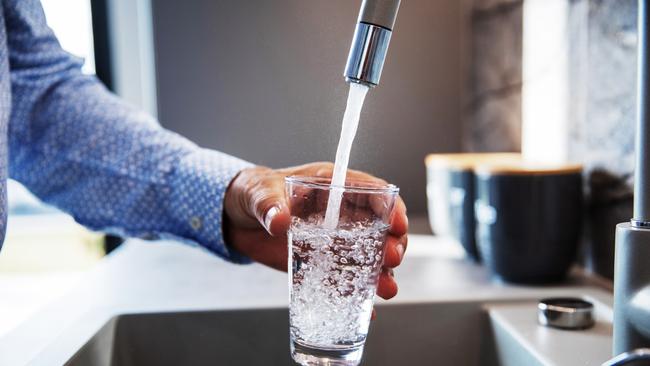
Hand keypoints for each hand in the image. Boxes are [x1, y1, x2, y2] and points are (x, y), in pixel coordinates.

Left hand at [223, 162, 407, 299]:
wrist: (235, 219)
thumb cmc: (252, 193)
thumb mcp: (258, 193)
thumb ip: (268, 205)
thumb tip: (279, 221)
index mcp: (331, 187)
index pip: (371, 192)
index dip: (390, 206)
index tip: (397, 224)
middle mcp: (340, 214)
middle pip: (379, 227)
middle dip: (391, 243)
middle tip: (392, 259)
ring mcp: (333, 241)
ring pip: (368, 256)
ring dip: (381, 273)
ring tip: (386, 290)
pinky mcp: (321, 263)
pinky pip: (344, 279)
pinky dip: (356, 294)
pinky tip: (366, 311)